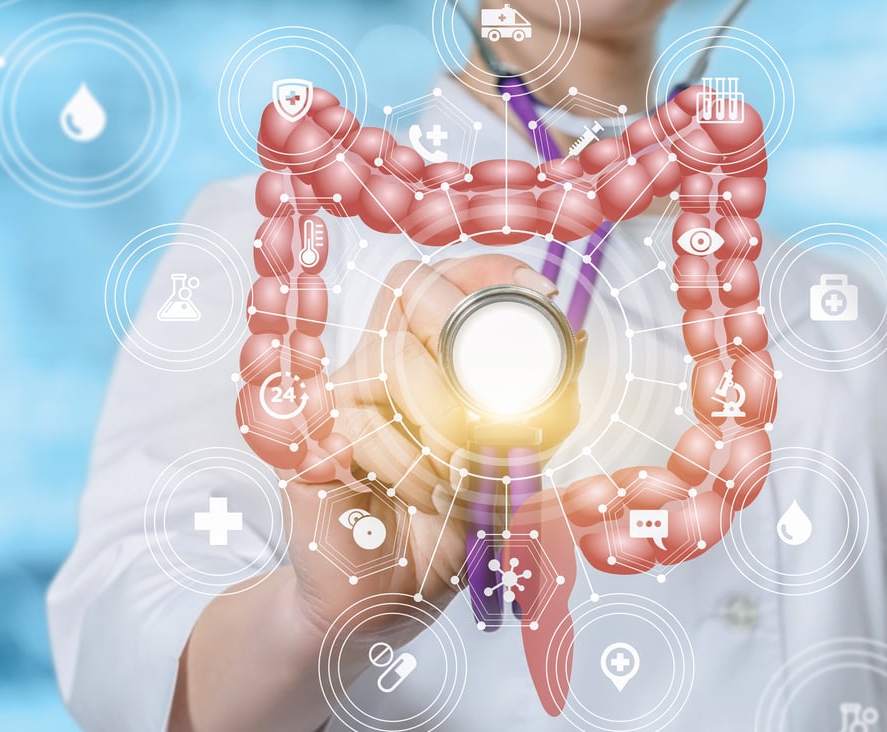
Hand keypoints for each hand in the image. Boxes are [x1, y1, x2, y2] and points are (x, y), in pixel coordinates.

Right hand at [281, 254, 565, 644]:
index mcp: (428, 354)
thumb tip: (579, 340)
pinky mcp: (307, 438)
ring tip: (466, 486)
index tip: (538, 296)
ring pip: (394, 364)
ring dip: (448, 433)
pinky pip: (362, 427)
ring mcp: (338, 396)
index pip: (446, 275)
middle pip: (417, 300)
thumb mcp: (514, 464)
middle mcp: (378, 360)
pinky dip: (410, 471)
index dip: (489, 271)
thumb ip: (542, 406)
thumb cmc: (449, 527)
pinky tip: (424, 500)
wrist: (387, 599)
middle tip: (498, 426)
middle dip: (471, 361)